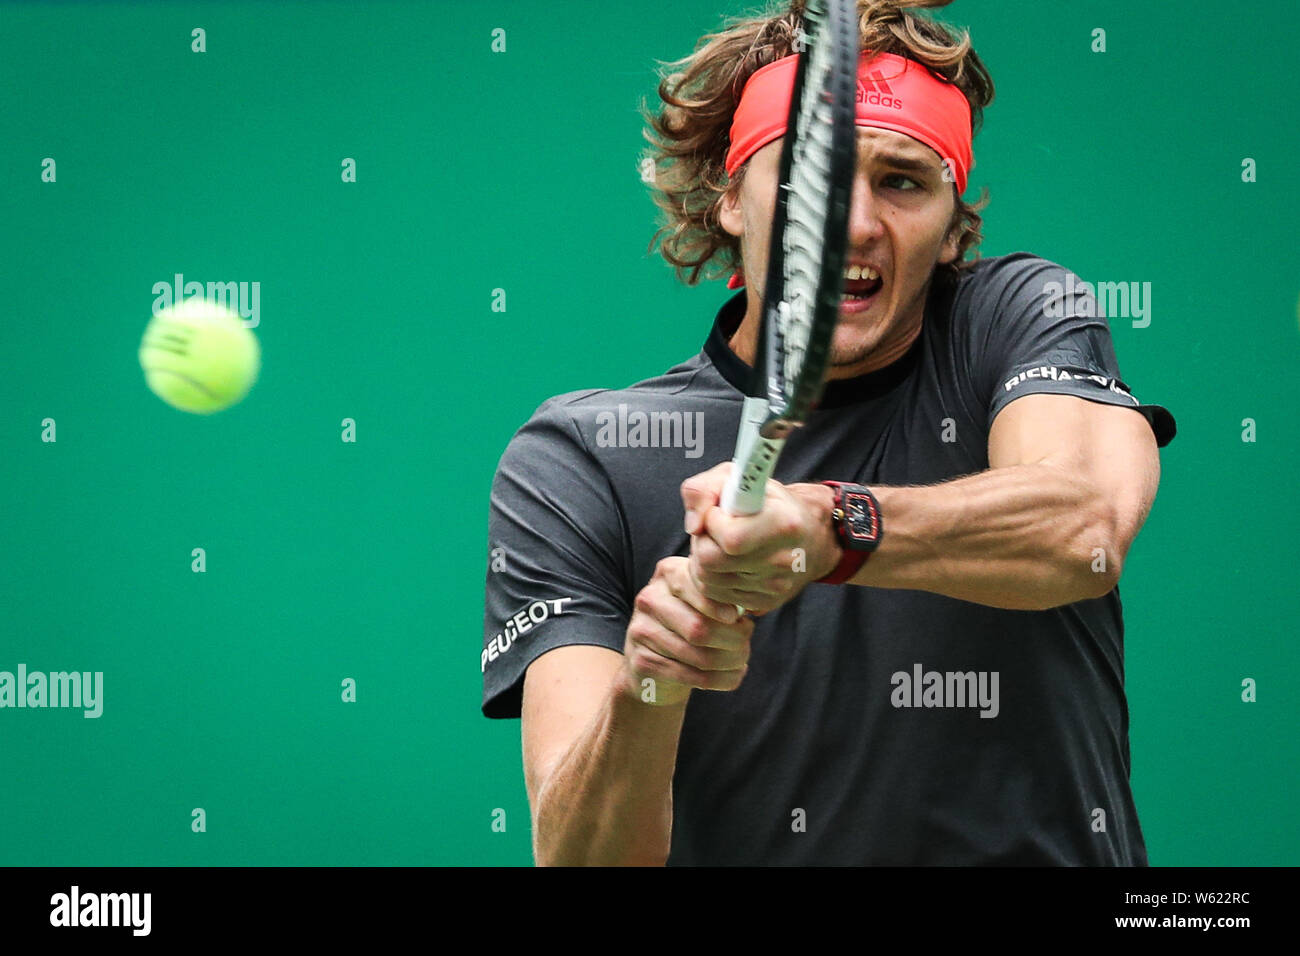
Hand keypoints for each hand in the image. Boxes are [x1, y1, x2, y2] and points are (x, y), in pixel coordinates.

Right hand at [621, 556, 754, 706]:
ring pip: (699, 656)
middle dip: (733, 641)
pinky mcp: (641, 662)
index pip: (699, 588)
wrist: (654, 663)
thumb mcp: (703, 602)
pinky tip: (732, 676)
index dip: (721, 607)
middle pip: (700, 627)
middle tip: (745, 646)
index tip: (736, 618)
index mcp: (668, 573)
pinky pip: (690, 677)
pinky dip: (720, 680)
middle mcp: (649, 598)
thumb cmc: (689, 624)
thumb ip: (723, 599)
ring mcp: (641, 630)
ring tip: (741, 662)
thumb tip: (747, 611)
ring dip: (730, 663)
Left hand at [680, 463, 840, 612]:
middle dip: (702, 542)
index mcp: (784, 524)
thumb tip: (693, 526)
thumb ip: (703, 490)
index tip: (719, 511)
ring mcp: (774, 586)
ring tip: (718, 545)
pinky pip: (715, 596)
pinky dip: (712, 578)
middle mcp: (783, 560)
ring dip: (702, 561)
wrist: (810, 534)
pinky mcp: (764, 603)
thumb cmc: (768, 502)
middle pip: (710, 562)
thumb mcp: (737, 478)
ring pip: (707, 581)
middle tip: (713, 530)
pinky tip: (725, 562)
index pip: (730, 538)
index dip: (712, 522)